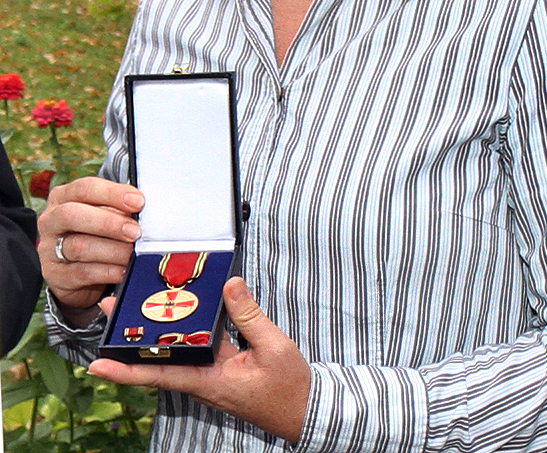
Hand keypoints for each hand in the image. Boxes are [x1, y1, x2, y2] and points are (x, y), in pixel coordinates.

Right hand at [38, 176, 144, 320]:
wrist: (75, 272)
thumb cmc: (94, 233)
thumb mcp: (103, 214)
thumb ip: (117, 208)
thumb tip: (141, 209)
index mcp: (63, 196)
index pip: (85, 188)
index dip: (113, 193)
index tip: (138, 202)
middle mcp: (51, 220)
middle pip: (73, 214)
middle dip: (108, 222)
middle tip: (135, 232)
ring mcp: (48, 249)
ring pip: (79, 246)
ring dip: (112, 250)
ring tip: (132, 253)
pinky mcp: (54, 275)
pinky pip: (82, 273)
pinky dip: (107, 271)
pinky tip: (123, 270)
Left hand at [89, 276, 311, 443]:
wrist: (304, 409)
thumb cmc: (288, 387)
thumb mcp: (273, 348)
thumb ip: (250, 315)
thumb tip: (230, 284)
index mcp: (209, 381)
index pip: (159, 376)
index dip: (126, 371)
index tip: (96, 363)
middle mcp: (202, 378)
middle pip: (159, 357)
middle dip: (132, 335)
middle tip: (110, 306)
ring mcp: (209, 371)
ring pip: (174, 350)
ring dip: (154, 328)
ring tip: (132, 301)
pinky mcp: (220, 365)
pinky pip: (196, 344)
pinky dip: (183, 327)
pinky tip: (177, 306)